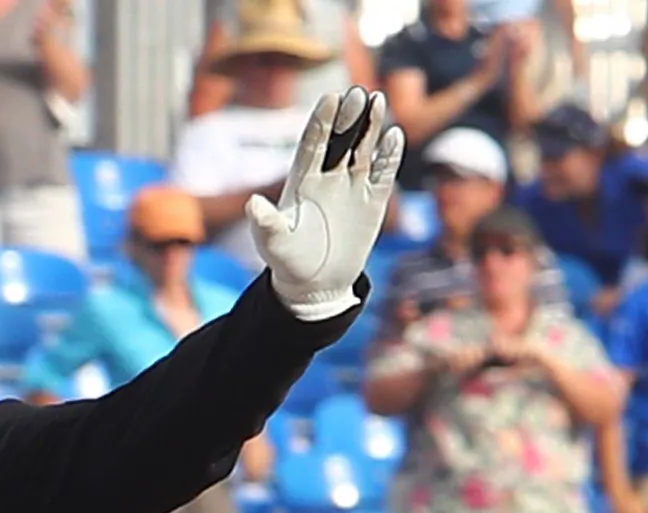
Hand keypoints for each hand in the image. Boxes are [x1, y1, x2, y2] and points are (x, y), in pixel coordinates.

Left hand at [251, 88, 403, 322]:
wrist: (315, 284)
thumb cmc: (287, 261)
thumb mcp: (273, 243)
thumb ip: (265, 223)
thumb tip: (252, 204)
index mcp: (302, 179)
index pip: (313, 142)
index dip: (321, 121)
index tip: (329, 98)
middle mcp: (327, 175)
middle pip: (340, 138)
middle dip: (348, 116)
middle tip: (357, 93)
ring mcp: (351, 185)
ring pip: (363, 148)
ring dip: (371, 126)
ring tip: (378, 100)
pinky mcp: (372, 201)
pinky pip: (384, 173)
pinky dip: (390, 155)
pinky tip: (395, 136)